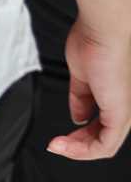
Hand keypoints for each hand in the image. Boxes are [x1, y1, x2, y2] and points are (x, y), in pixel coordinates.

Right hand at [48, 20, 130, 160]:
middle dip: (76, 144)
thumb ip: (81, 98)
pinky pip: (105, 145)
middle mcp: (125, 105)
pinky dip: (82, 151)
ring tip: (57, 146)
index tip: (60, 135)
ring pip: (104, 145)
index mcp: (117, 95)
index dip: (80, 133)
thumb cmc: (95, 41)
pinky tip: (64, 146)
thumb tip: (77, 116)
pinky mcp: (121, 115)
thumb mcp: (82, 76)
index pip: (101, 124)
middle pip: (102, 137)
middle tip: (57, 144)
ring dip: (77, 150)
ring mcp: (125, 111)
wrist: (105, 31)